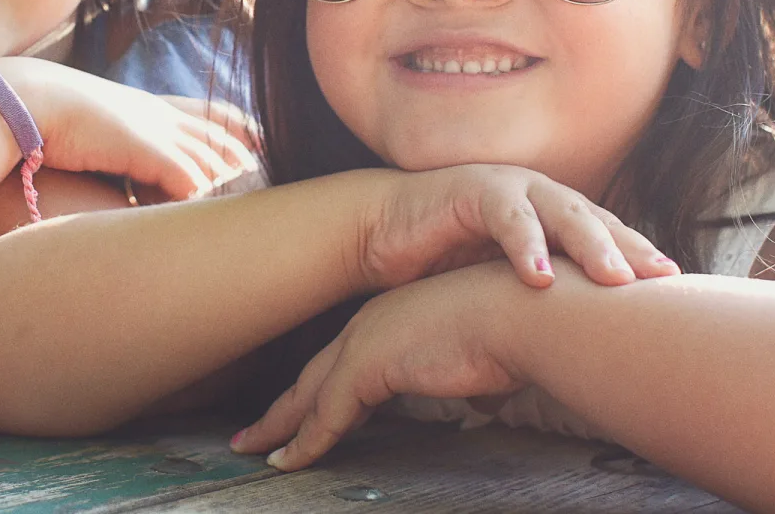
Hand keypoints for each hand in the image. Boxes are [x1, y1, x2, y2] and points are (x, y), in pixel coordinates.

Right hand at [0, 58, 259, 201]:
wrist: (29, 100)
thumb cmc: (49, 117)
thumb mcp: (94, 127)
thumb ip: (117, 143)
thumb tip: (120, 164)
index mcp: (151, 108)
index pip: (215, 115)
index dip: (242, 131)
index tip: (263, 147)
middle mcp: (163, 117)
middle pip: (225, 138)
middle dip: (247, 164)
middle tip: (268, 187)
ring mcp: (159, 132)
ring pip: (214, 162)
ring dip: (227, 190)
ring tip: (244, 218)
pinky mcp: (148, 150)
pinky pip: (191, 180)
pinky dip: (201, 199)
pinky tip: (203, 218)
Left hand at [232, 263, 526, 469]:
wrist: (520, 313)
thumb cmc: (514, 332)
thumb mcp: (483, 360)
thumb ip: (469, 382)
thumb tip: (477, 405)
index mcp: (396, 319)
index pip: (347, 362)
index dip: (321, 389)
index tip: (302, 411)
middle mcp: (372, 325)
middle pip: (314, 375)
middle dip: (284, 406)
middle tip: (253, 432)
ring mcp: (364, 343)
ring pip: (308, 395)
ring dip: (280, 425)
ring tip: (253, 448)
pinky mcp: (365, 366)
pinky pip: (325, 415)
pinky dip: (305, 441)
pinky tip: (288, 461)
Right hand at [356, 163, 678, 291]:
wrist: (384, 233)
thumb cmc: (446, 262)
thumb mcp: (506, 285)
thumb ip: (545, 306)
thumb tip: (587, 357)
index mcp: (555, 217)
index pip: (608, 239)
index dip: (641, 261)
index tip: (680, 294)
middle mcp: (541, 197)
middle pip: (598, 222)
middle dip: (632, 250)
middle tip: (663, 280)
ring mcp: (510, 189)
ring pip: (561, 213)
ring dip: (589, 245)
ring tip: (613, 280)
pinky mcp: (472, 190)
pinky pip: (506, 217)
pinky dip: (524, 245)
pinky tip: (537, 276)